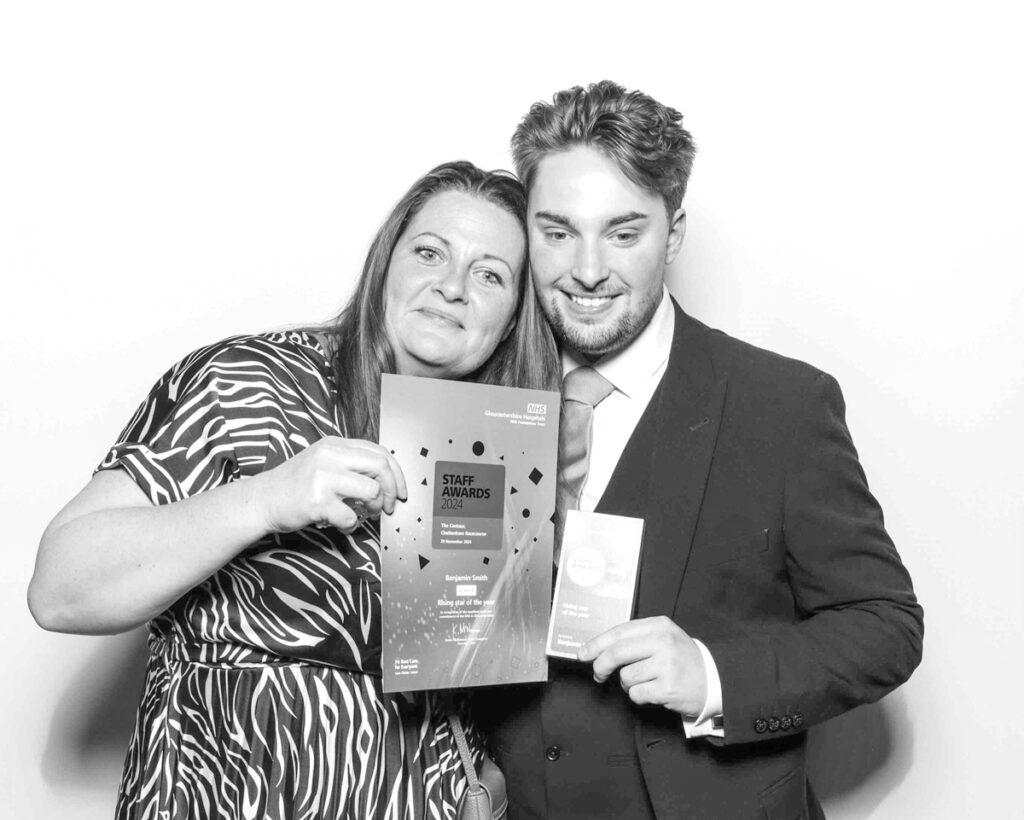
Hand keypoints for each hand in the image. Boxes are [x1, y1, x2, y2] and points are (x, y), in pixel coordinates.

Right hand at [249, 437, 407, 533]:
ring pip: (371, 491)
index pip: (380, 452)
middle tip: (388, 507)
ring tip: (365, 515)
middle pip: (381, 467)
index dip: (397, 474)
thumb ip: (350, 463)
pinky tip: (343, 525)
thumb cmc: (295, 484)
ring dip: (374, 509)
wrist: (261, 500)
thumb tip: (387, 478)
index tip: (400, 491)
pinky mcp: (316, 502)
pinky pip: (351, 517)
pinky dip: (352, 526)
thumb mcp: (322, 461)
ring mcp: (323, 478)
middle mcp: (330, 456)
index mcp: (334, 444)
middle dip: (392, 491)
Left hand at [577, 616, 707, 716]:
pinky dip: (638, 696)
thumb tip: (599, 649)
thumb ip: (636, 639)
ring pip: (625, 676)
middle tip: (598, 674)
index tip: (583, 653)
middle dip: (601, 665)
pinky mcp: (667, 687)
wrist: (713, 679)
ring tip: (644, 682)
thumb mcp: (663, 638)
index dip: (596, 643)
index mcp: (659, 625)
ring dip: (628, 684)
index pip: (619, 632)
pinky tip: (652, 692)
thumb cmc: (682, 659)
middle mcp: (662, 641)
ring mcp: (666, 664)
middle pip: (617, 653)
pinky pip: (636, 693)